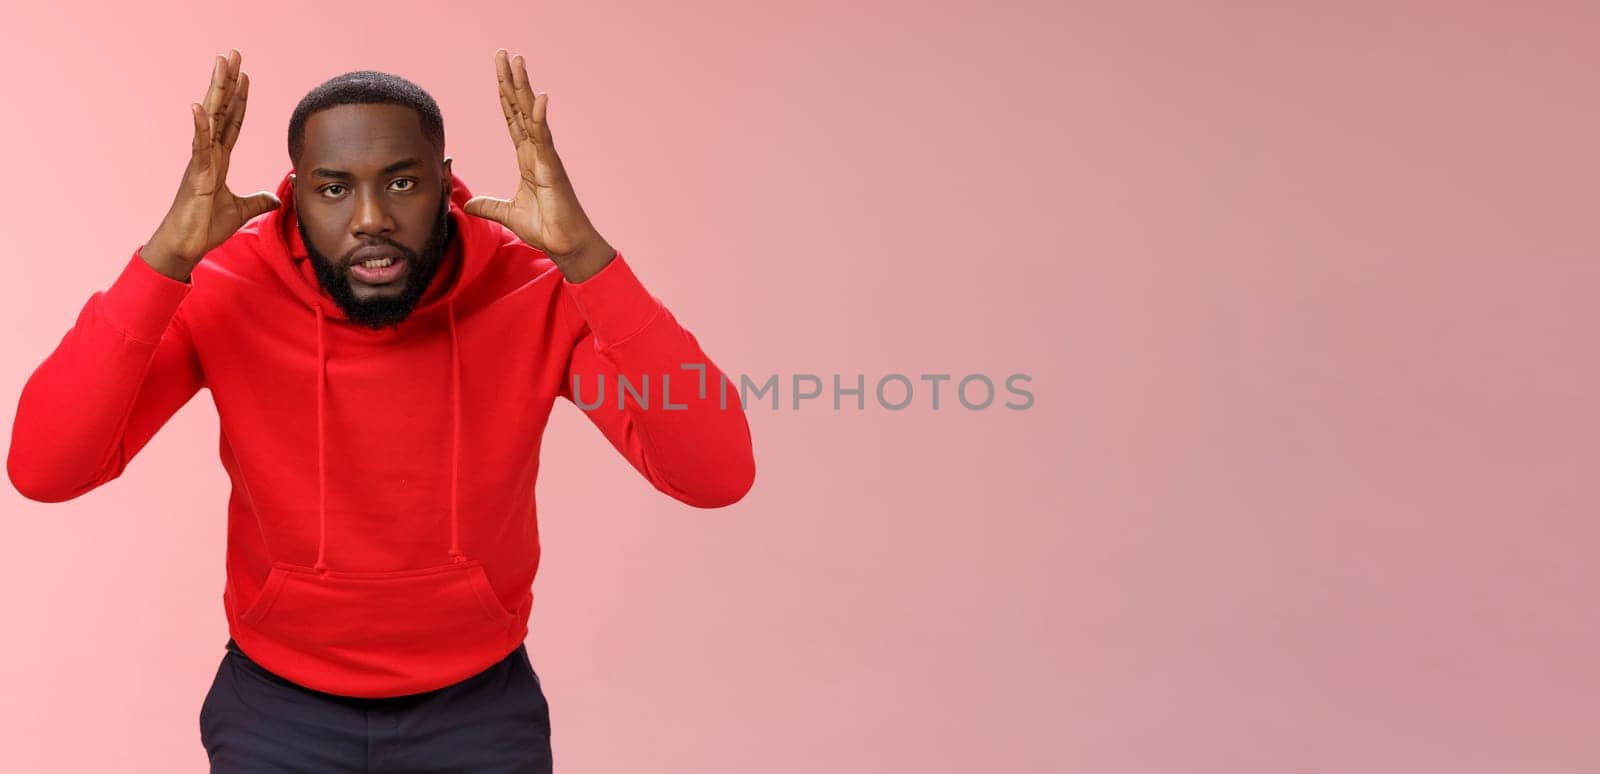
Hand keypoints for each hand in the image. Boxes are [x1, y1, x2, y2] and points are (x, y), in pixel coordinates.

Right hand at [141, 49, 279, 281]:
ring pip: (211, 118)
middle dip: (228, 81)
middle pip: (221, 110)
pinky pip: (198, 145)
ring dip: (216, 90)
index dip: (240, 99)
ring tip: (221, 62)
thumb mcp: (241, 210)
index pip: (232, 122)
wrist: (186, 245)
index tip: (245, 75)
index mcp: (219, 159)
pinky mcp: (195, 174)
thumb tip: (276, 198)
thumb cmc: (206, 227)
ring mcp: (201, 161)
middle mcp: (209, 154)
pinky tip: (200, 104)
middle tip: (232, 53)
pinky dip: (199, 125)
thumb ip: (258, 200)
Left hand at [464, 49, 614, 282]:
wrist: (565, 245)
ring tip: (518, 60)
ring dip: (523, 86)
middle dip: (511, 80)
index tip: (499, 73)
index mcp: (527, 158)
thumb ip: (488, 204)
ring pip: (531, 114)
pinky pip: (543, 137)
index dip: (504, 96)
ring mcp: (545, 157)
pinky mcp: (552, 168)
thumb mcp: (507, 214)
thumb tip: (466, 203)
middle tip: (504, 53)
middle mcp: (536, 151)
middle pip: (520, 108)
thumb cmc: (546, 229)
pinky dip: (540, 116)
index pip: (512, 119)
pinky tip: (538, 96)